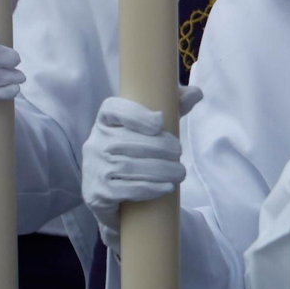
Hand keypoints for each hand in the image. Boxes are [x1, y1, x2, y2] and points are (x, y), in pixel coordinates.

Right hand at [82, 87, 203, 250]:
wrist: (112, 195)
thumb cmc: (135, 154)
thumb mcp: (152, 129)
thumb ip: (173, 108)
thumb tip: (196, 93)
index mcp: (104, 121)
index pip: (112, 109)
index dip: (135, 114)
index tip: (160, 122)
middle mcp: (94, 143)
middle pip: (124, 141)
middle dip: (158, 148)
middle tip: (179, 154)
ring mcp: (93, 169)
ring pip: (126, 167)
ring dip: (159, 170)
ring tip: (180, 172)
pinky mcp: (96, 194)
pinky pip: (122, 190)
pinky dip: (148, 188)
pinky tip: (166, 187)